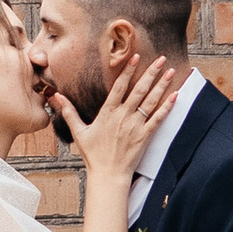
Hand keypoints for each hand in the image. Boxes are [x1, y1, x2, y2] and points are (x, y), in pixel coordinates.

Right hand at [59, 51, 177, 188]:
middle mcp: (123, 116)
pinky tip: (175, 95)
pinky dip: (167, 107)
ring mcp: (135, 126)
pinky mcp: (145, 136)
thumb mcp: (78, 132)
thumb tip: (56, 96)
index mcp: (107, 113)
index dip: (127, 70)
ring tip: (169, 71)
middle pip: (139, 90)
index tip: (134, 56)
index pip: (119, 86)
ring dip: (161, 85)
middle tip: (160, 58)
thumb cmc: (93, 155)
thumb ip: (68, 112)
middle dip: (150, 72)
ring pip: (151, 101)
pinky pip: (158, 119)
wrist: (108, 175)